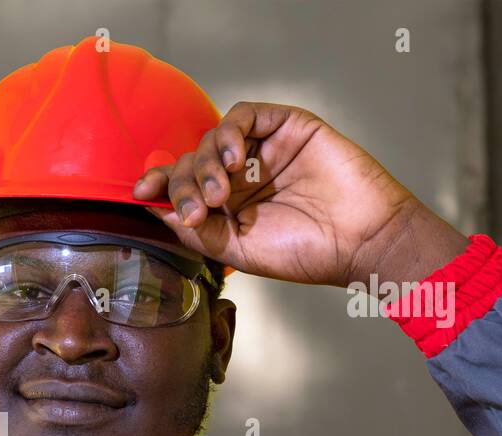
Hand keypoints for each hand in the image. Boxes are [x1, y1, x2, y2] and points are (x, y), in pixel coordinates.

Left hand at [132, 102, 467, 288]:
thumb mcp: (236, 249)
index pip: (181, 185)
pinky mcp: (287, 127)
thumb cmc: (305, 253)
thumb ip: (196, 230)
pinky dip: (230, 133)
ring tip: (220, 192)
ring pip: (213, 137)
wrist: (360, 242)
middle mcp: (242, 176)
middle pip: (191, 161)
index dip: (158, 184)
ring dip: (206, 162)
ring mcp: (263, 150)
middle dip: (183, 183)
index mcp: (227, 206)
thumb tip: (154, 209)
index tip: (141, 192)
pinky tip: (234, 161)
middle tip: (197, 210)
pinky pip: (246, 115)